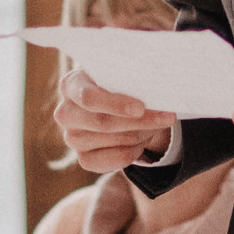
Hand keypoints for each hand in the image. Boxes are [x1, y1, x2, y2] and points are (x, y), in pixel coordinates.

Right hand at [55, 69, 177, 172]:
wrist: (119, 107)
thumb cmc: (120, 84)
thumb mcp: (122, 74)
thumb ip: (129, 77)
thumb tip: (154, 88)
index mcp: (70, 85)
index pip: (88, 97)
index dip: (115, 104)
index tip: (141, 107)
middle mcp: (66, 113)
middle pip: (103, 122)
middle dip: (140, 120)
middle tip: (168, 117)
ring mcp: (72, 137)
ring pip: (114, 140)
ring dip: (141, 133)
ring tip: (155, 123)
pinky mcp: (84, 158)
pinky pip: (114, 159)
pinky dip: (134, 151)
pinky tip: (141, 141)